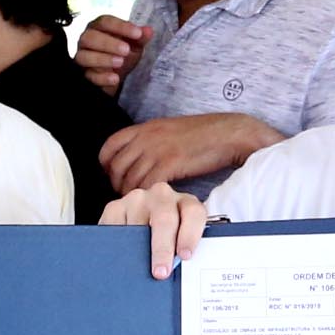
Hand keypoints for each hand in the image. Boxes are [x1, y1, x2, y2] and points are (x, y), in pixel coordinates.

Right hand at [76, 14, 151, 97]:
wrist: (116, 76)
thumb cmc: (122, 54)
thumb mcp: (134, 45)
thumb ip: (140, 37)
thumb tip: (148, 31)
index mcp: (99, 27)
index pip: (105, 22)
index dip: (121, 27)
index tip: (138, 33)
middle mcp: (86, 40)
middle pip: (90, 37)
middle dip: (108, 43)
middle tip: (126, 50)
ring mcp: (82, 58)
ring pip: (84, 56)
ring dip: (103, 59)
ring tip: (120, 62)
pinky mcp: (84, 75)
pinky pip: (88, 76)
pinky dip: (102, 77)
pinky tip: (115, 78)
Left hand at [99, 112, 276, 192]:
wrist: (228, 133)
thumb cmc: (203, 135)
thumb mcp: (169, 131)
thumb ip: (151, 143)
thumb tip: (140, 162)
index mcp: (144, 128)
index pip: (109, 147)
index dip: (106, 167)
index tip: (114, 179)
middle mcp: (146, 137)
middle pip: (116, 167)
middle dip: (117, 186)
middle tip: (127, 199)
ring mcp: (157, 150)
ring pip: (130, 179)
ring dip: (133, 196)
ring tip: (142, 206)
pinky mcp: (170, 163)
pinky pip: (147, 185)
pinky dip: (149, 197)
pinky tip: (156, 203)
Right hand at [100, 182, 209, 277]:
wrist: (144, 227)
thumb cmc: (169, 241)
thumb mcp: (181, 242)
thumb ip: (184, 252)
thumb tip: (181, 274)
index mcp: (186, 204)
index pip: (193, 214)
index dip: (190, 235)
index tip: (185, 256)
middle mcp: (163, 196)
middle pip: (165, 219)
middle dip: (163, 248)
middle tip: (160, 272)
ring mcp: (138, 199)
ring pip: (138, 223)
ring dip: (139, 248)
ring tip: (137, 267)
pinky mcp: (115, 207)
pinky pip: (115, 225)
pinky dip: (117, 243)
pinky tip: (121, 255)